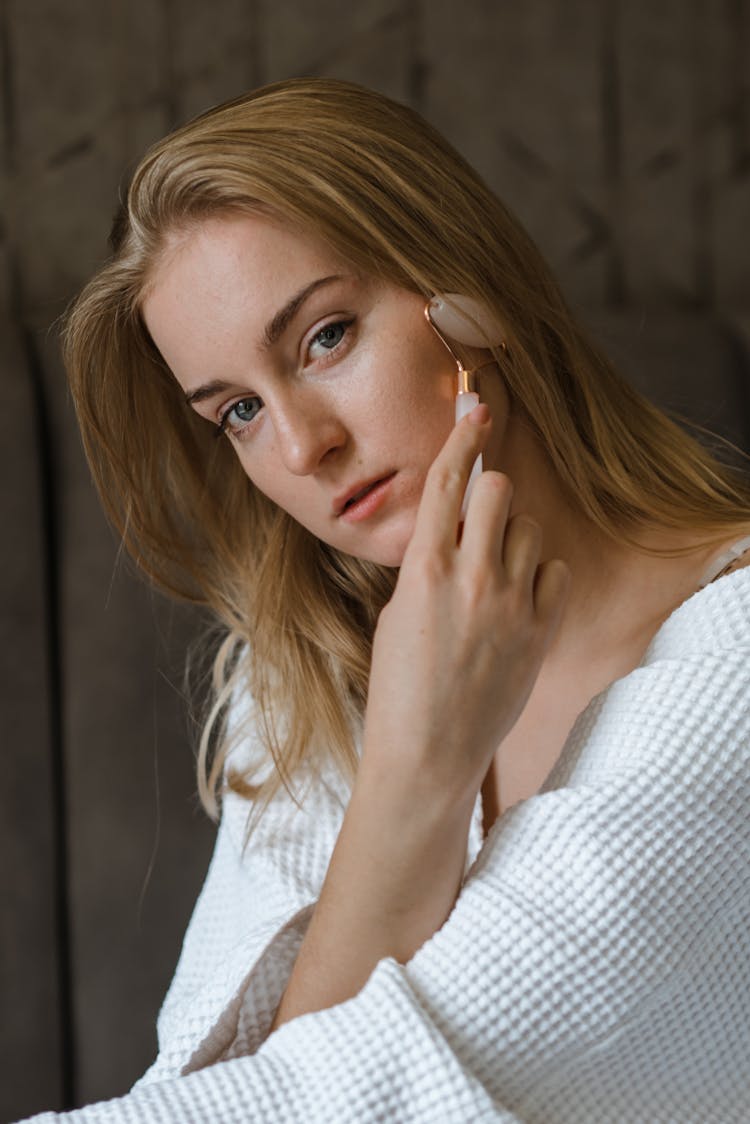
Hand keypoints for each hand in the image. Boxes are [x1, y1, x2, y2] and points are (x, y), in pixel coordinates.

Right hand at [362, 404, 569, 813]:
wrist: (428, 753)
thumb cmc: (399, 686)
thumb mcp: (398, 613)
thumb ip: (429, 564)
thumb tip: (455, 530)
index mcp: (425, 570)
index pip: (447, 483)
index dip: (462, 438)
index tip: (476, 408)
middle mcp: (473, 579)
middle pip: (500, 490)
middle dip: (489, 495)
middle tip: (480, 521)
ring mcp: (512, 605)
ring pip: (529, 528)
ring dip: (513, 539)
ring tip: (494, 577)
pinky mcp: (540, 632)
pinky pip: (554, 571)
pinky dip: (539, 576)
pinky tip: (519, 600)